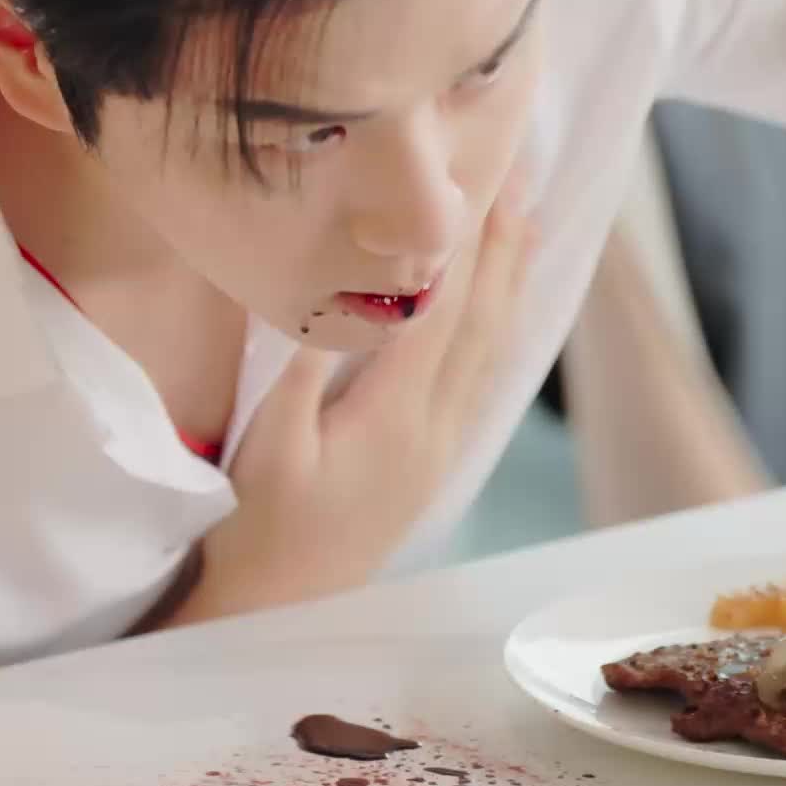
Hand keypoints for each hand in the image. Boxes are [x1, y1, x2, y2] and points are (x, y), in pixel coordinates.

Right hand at [172, 179, 536, 623]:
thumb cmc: (259, 526)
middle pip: (482, 322)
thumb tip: (339, 294)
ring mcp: (437, 446)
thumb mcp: (270, 445)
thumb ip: (305, 372)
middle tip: (524, 179)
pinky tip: (501, 309)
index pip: (442, 310)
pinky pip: (478, 377)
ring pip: (488, 350)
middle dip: (503, 248)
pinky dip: (496, 328)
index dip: (464, 244)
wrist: (276, 606)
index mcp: (394, 415)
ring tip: (526, 224)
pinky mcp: (430, 459)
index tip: (482, 184)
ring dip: (509, 282)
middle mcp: (432, 427)